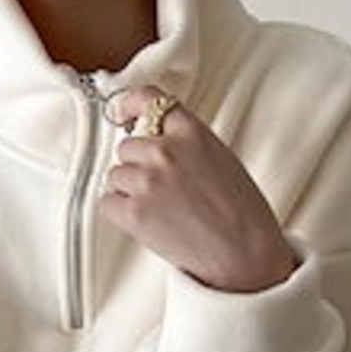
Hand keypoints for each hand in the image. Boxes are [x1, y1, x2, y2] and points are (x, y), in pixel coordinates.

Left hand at [99, 85, 298, 293]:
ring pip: (116, 176)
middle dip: (137, 167)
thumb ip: (187, 145)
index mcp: (191, 132)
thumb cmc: (241, 213)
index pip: (149, 100)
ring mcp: (148, 181)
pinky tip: (143, 223)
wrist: (244, 252)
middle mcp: (166, 151)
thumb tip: (158, 144)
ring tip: (159, 211)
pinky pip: (106, 203)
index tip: (124, 114)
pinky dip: (119, 213)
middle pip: (127, 148)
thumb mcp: (220, 159)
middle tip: (161, 192)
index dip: (130, 106)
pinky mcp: (134, 211)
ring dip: (128, 192)